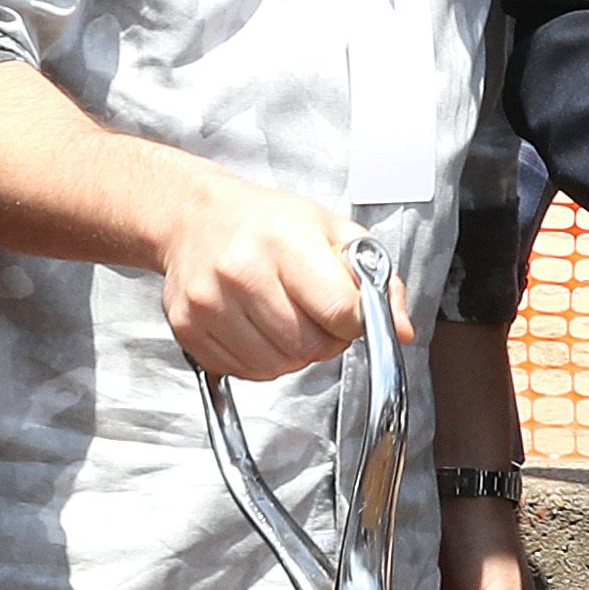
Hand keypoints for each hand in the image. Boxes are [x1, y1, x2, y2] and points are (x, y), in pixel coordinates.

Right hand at [157, 167, 369, 380]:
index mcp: (284, 241)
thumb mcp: (331, 231)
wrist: (195, 217)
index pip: (341, 311)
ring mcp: (209, 303)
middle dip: (325, 339)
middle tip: (315, 314)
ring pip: (277, 366)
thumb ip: (376, 280)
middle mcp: (241, 272)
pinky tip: (258, 328)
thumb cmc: (268, 223)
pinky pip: (244, 371)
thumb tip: (401, 330)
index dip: (355, 321)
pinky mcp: (187, 328)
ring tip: (285, 318)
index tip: (349, 311)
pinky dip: (261, 360)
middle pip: (309, 346)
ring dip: (293, 354)